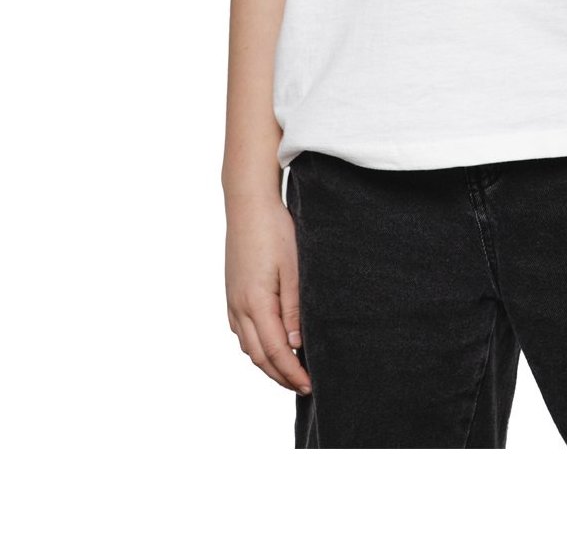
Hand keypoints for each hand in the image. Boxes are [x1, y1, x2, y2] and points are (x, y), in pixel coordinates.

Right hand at [225, 194, 311, 395]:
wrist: (248, 205)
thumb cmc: (275, 231)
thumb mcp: (293, 268)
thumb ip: (293, 309)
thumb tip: (296, 346)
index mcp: (255, 303)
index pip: (274, 351)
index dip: (292, 372)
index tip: (309, 385)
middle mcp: (239, 307)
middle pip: (258, 356)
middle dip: (280, 375)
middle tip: (303, 386)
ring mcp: (232, 302)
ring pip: (248, 347)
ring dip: (268, 363)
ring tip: (291, 371)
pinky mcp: (232, 294)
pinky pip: (242, 332)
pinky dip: (257, 347)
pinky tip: (271, 345)